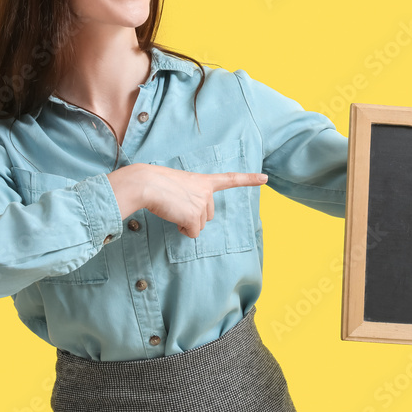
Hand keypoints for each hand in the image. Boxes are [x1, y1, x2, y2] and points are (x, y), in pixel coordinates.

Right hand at [108, 163, 267, 238]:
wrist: (146, 184)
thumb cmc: (156, 183)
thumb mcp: (179, 185)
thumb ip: (190, 197)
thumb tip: (188, 221)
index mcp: (203, 181)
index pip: (230, 179)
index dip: (249, 179)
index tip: (264, 178)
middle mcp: (207, 192)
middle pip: (208, 215)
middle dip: (194, 216)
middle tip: (177, 205)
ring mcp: (202, 204)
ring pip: (199, 225)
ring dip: (186, 223)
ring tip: (172, 208)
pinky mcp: (194, 217)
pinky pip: (192, 233)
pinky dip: (183, 230)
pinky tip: (173, 217)